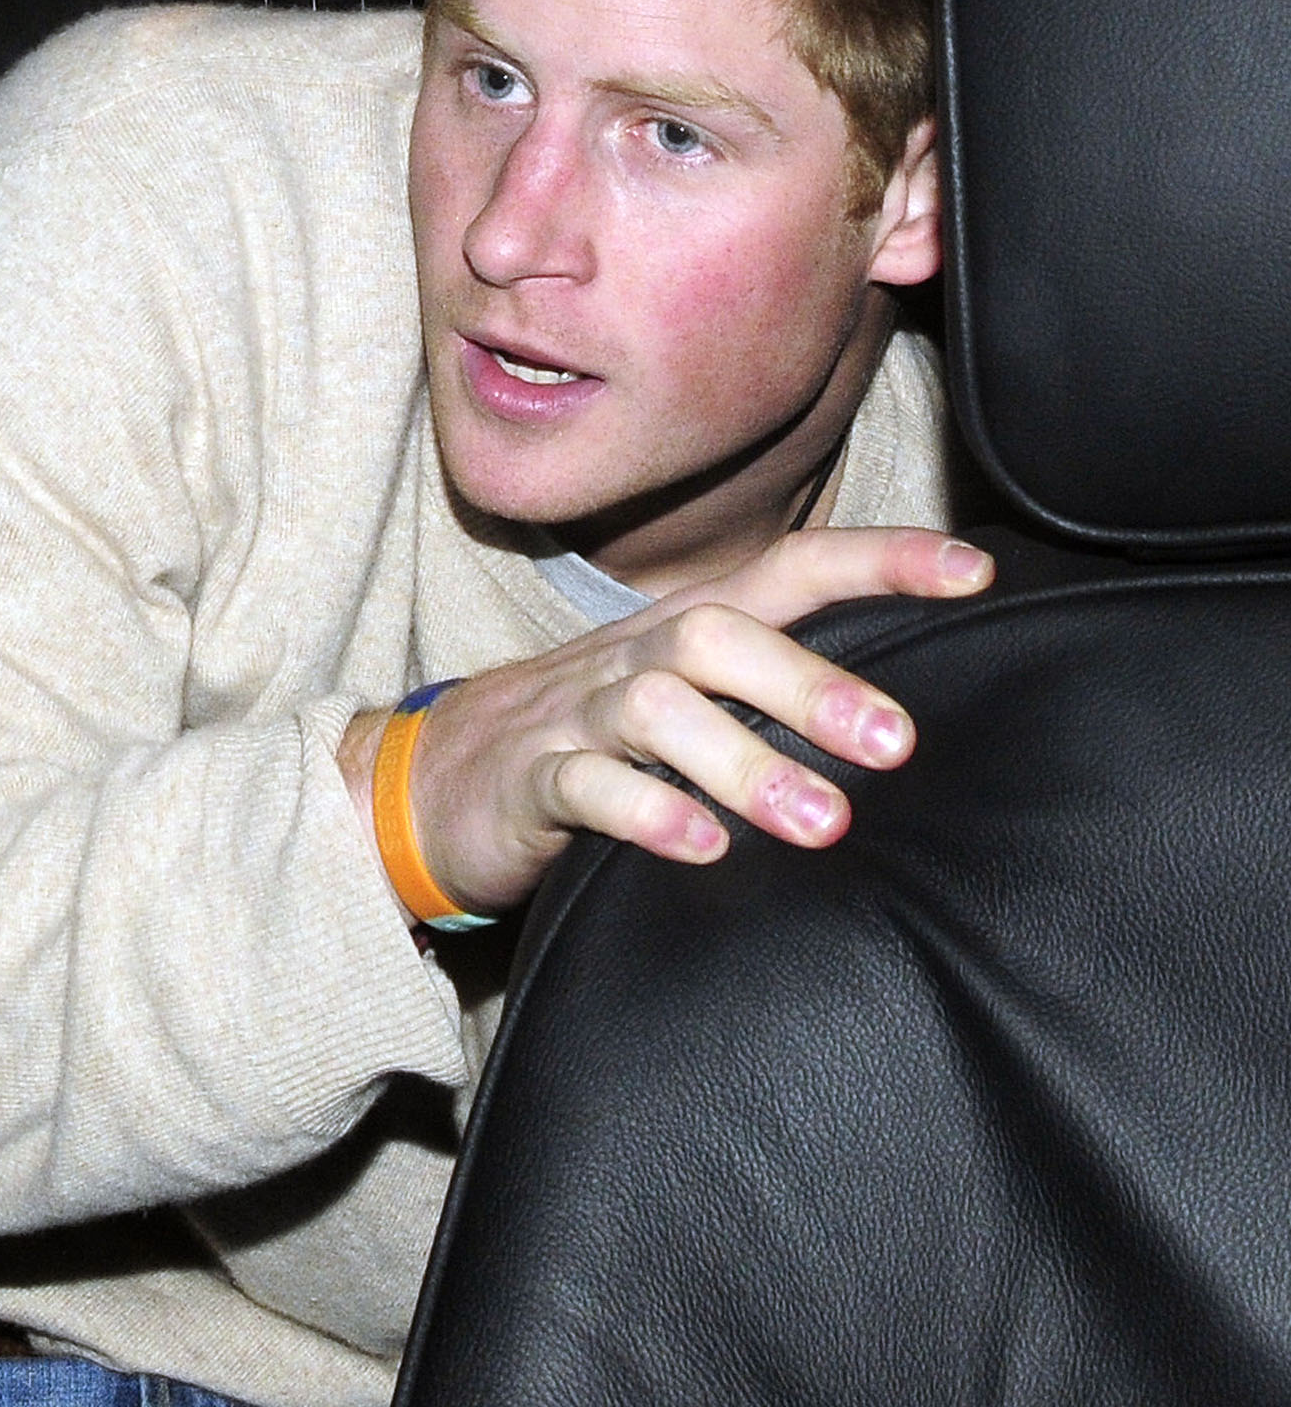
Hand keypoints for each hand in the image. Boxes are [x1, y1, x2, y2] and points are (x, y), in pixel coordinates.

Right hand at [341, 528, 993, 920]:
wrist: (437, 780)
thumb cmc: (590, 738)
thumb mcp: (680, 699)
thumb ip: (770, 694)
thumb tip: (904, 721)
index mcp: (685, 631)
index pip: (789, 571)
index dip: (878, 561)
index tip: (972, 573)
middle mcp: (636, 658)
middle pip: (719, 633)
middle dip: (811, 682)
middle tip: (896, 744)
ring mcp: (578, 716)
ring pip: (658, 708)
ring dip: (744, 758)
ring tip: (822, 821)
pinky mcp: (530, 781)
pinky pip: (586, 787)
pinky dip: (647, 812)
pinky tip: (703, 847)